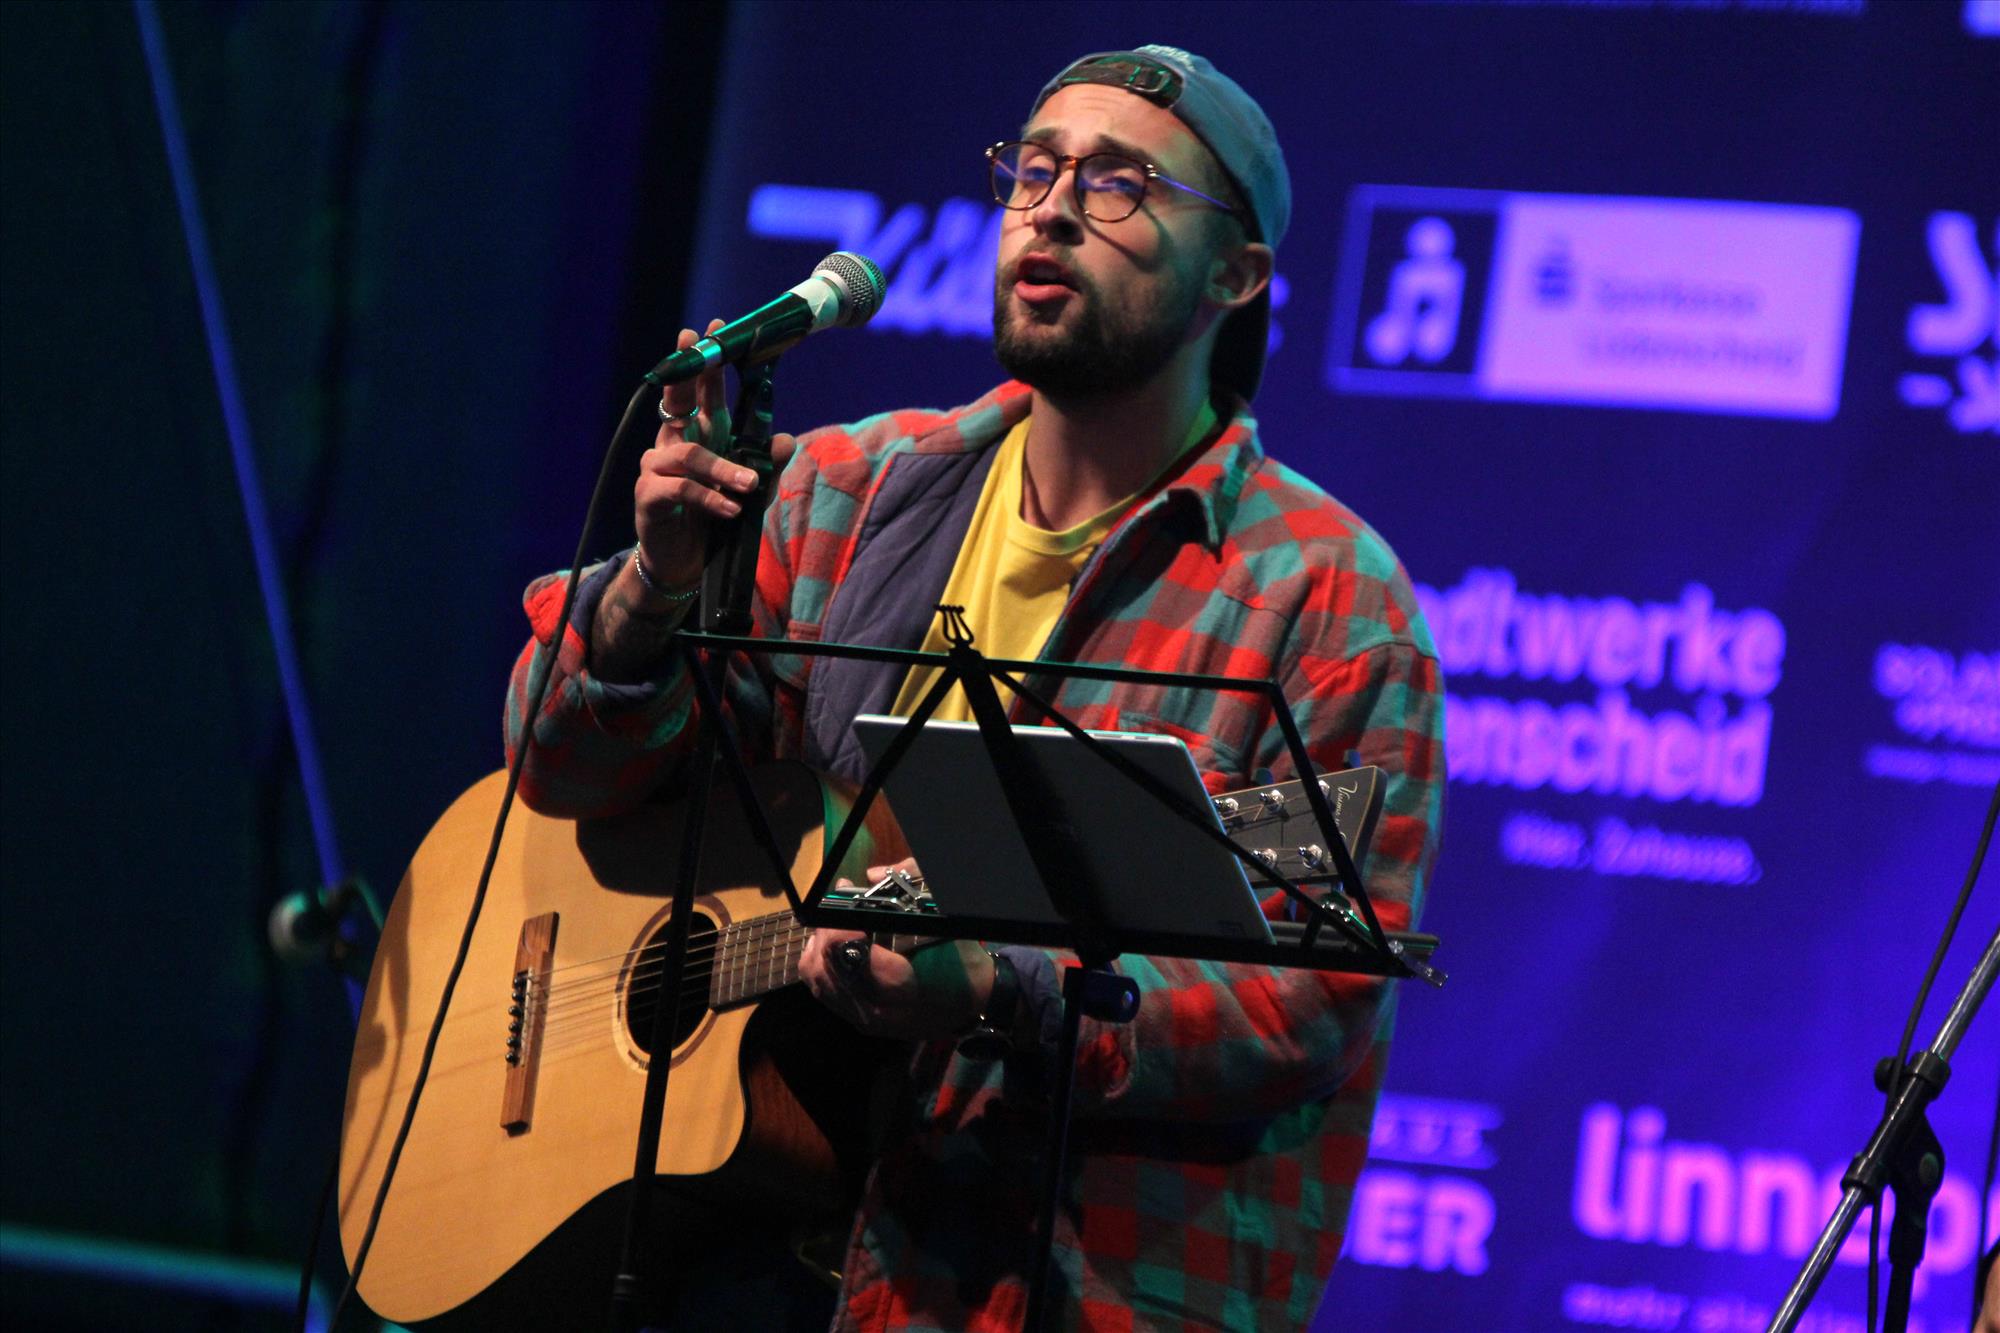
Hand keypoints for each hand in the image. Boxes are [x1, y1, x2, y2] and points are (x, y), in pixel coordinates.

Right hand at [634, 321, 797, 591]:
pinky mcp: (650, 497)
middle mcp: (672, 444)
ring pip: (690, 455)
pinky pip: (681, 489)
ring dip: (723, 469)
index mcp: (696, 436)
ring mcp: (656, 468)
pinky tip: (730, 510)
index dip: (706, 362)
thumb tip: (784, 438)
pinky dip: (709, 498)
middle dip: (691, 373)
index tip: (713, 328)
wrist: (682, 565)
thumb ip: (763, 465)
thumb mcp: (747, 492)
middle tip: (702, 345)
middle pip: (679, 402)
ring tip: (750, 486)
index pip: (700, 393)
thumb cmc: (712, 521)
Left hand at [799, 862, 994, 1040]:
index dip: (838, 928)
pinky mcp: (861, 1023)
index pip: (851, 957)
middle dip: (826, 933)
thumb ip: (912, 888)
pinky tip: (835, 949)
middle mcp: (879, 1009)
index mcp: (904, 986)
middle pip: (827, 969)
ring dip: (820, 950)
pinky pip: (826, 993)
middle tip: (837, 911)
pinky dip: (823, 967)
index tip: (846, 905)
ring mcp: (867, 1020)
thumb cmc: (961, 960)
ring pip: (819, 982)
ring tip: (834, 927)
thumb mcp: (946, 920)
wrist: (974, 1002)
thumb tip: (870, 876)